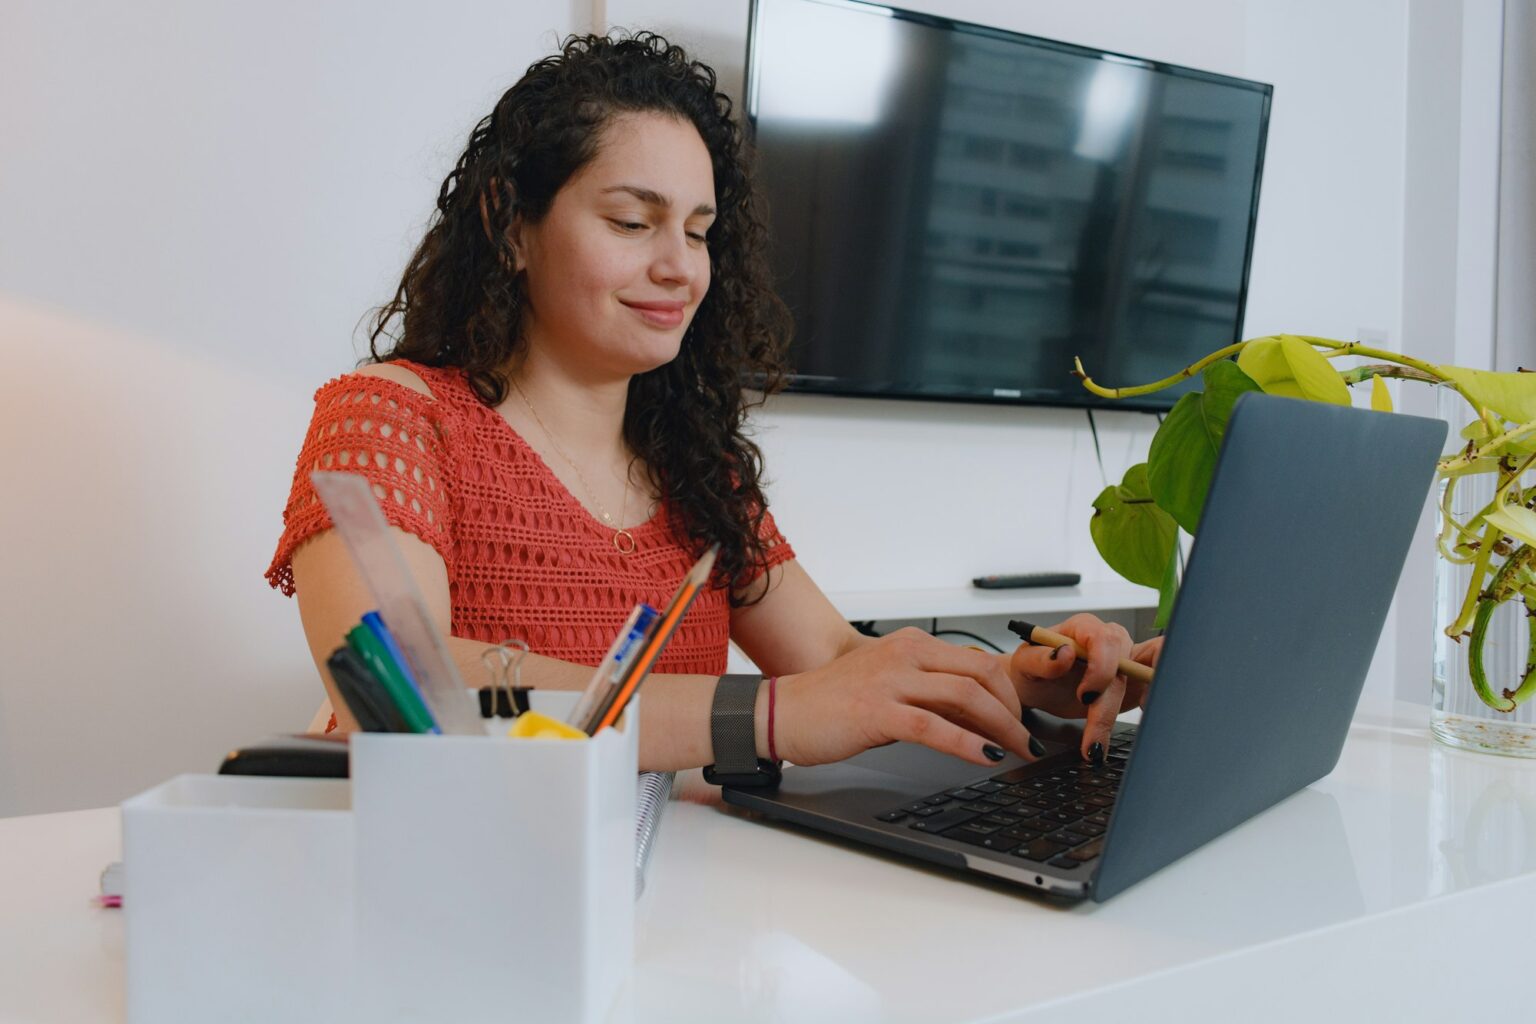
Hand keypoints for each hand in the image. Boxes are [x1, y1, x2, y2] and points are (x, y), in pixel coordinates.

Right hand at [773, 627, 1036, 767]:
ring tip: (1019, 750)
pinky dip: (968, 743)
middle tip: (1028, 737)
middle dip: (1014, 708)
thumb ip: (930, 694)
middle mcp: (906, 653)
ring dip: (1003, 727)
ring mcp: (892, 680)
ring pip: (967, 696)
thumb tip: (978, 716)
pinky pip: (935, 726)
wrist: (784, 712)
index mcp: (912, 644)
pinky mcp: (878, 711)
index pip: (978, 659)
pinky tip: (986, 757)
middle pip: (982, 672)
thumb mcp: (890, 687)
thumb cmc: (834, 703)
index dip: (1009, 691)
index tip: (1021, 718)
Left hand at [1007, 615, 1162, 759]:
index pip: (1105, 640)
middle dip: (1111, 703)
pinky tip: (1140, 721)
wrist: (1037, 686)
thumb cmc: (1031, 669)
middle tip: (1093, 734)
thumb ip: (1041, 659)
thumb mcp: (1025, 664)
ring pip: (1148, 675)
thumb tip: (1064, 653)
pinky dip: (1153, 702)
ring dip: (1143, 703)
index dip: (1101, 669)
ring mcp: (1125, 660)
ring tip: (1119, 729)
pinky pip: (1156, 683)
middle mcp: (1109, 640)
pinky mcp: (1134, 681)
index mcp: (1084, 628)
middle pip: (1128, 664)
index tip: (1084, 695)